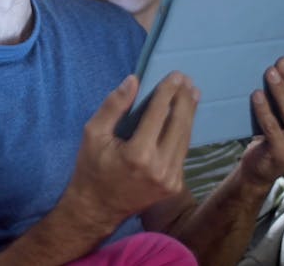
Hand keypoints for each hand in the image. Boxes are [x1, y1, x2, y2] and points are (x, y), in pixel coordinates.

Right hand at [62, 72, 199, 229]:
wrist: (97, 208)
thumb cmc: (91, 168)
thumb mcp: (93, 133)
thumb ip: (113, 106)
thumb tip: (133, 81)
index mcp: (138, 154)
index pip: (158, 114)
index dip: (167, 92)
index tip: (174, 75)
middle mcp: (159, 167)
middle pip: (179, 125)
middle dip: (184, 100)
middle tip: (187, 79)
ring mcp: (170, 179)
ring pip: (185, 138)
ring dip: (189, 114)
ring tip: (192, 93)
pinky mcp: (174, 185)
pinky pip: (182, 152)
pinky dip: (183, 132)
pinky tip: (184, 117)